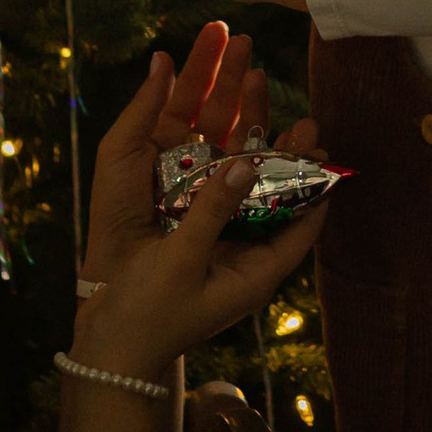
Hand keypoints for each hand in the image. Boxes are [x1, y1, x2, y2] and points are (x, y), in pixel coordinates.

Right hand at [68, 43, 324, 387]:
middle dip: (283, 149)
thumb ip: (212, 212)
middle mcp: (241, 254)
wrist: (106, 347)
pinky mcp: (186, 234)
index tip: (324, 149)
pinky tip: (214, 122)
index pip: (302, 226)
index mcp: (254, 272)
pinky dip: (213, 154)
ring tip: (255, 85)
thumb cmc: (149, 317)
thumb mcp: (183, 264)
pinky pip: (208, 187)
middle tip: (298, 109)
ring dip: (247, 137)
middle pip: (273, 193)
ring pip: (240, 181)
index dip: (317, 188)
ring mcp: (214, 243)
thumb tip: (242, 165)